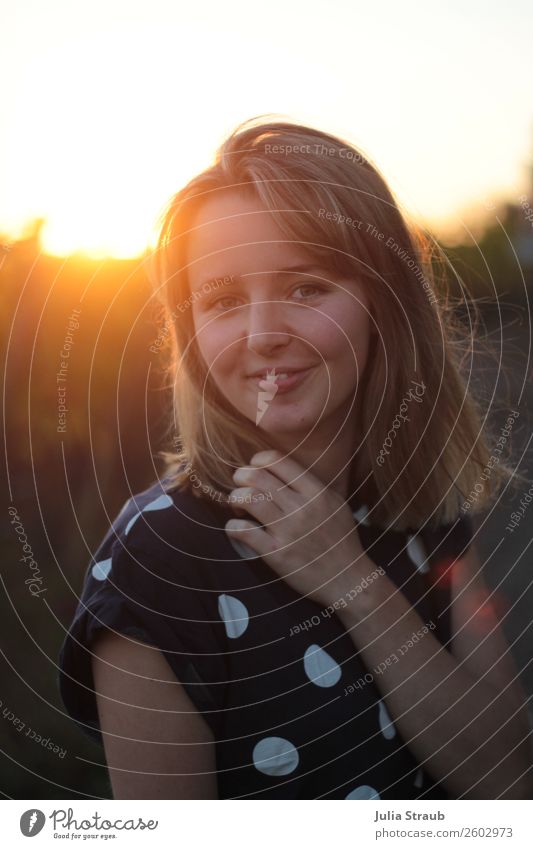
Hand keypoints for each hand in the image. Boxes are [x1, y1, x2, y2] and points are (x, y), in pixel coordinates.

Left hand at [225, 449, 366, 607]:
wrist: (348, 580)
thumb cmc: (340, 541)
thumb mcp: (335, 505)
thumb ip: (311, 486)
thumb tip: (281, 472)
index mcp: (316, 492)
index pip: (277, 460)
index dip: (257, 461)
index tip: (254, 470)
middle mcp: (301, 507)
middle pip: (256, 476)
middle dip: (240, 477)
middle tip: (240, 487)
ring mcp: (288, 530)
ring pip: (247, 499)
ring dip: (235, 499)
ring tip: (239, 507)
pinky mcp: (276, 553)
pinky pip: (243, 531)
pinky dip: (232, 526)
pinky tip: (236, 528)